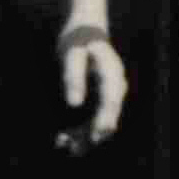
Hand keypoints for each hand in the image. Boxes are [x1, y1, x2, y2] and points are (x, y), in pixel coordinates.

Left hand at [54, 19, 126, 154]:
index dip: (104, 120)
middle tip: (73, 149)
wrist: (86, 30)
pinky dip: (81, 129)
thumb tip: (73, 104)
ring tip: (63, 144)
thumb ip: (73, 76)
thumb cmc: (78, 39)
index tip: (95, 137)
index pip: (111, 101)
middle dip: (92, 134)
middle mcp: (116, 87)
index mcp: (112, 73)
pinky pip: (94, 119)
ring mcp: (110, 95)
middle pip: (108, 116)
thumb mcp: (71, 53)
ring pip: (101, 121)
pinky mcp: (101, 99)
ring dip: (84, 135)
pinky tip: (64, 137)